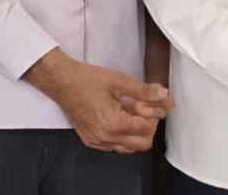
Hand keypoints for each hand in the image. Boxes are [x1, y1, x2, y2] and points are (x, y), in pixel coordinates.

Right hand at [24, 49, 172, 153]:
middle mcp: (105, 138)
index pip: (148, 128)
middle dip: (149, 125)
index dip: (154, 113)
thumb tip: (164, 95)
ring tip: (133, 112)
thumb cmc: (88, 80)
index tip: (150, 99)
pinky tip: (123, 118)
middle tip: (144, 107)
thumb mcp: (120, 81)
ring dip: (138, 132)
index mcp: (113, 124)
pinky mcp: (91, 141)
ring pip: (129, 148)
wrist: (63, 83)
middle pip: (142, 144)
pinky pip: (115, 146)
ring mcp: (97, 142)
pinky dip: (125, 136)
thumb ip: (144, 91)